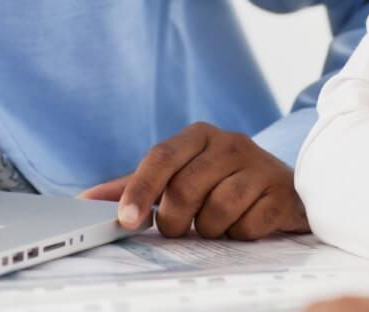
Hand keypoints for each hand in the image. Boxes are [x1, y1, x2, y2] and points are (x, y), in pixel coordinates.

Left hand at [79, 123, 308, 239]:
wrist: (284, 187)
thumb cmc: (222, 181)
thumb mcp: (180, 175)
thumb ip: (134, 186)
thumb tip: (85, 200)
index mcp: (198, 136)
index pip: (161, 157)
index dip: (140, 190)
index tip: (126, 220)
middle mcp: (230, 143)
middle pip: (185, 189)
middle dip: (176, 220)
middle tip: (181, 227)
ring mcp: (259, 166)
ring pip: (217, 210)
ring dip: (209, 228)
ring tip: (216, 222)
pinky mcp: (282, 192)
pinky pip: (248, 225)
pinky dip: (239, 233)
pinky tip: (243, 223)